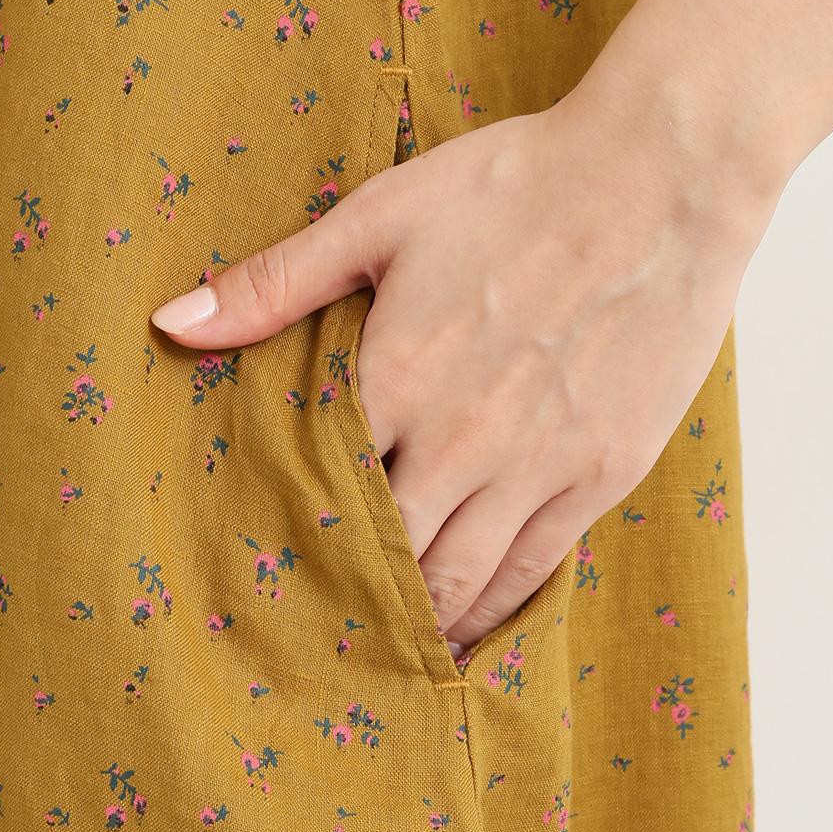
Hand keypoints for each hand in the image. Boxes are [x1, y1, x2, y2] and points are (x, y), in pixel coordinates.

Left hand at [150, 88, 761, 654]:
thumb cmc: (516, 185)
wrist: (661, 176)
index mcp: (396, 381)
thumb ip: (275, 283)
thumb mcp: (379, 217)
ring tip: (382, 655)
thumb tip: (171, 323)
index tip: (260, 582)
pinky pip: (536, 569)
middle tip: (313, 641)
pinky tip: (468, 631)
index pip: (321, 499)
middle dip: (347, 603)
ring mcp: (539, 465)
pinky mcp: (602, 473)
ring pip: (461, 581)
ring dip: (418, 625)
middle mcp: (463, 442)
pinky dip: (494, 610)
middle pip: (388, 559)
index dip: (289, 548)